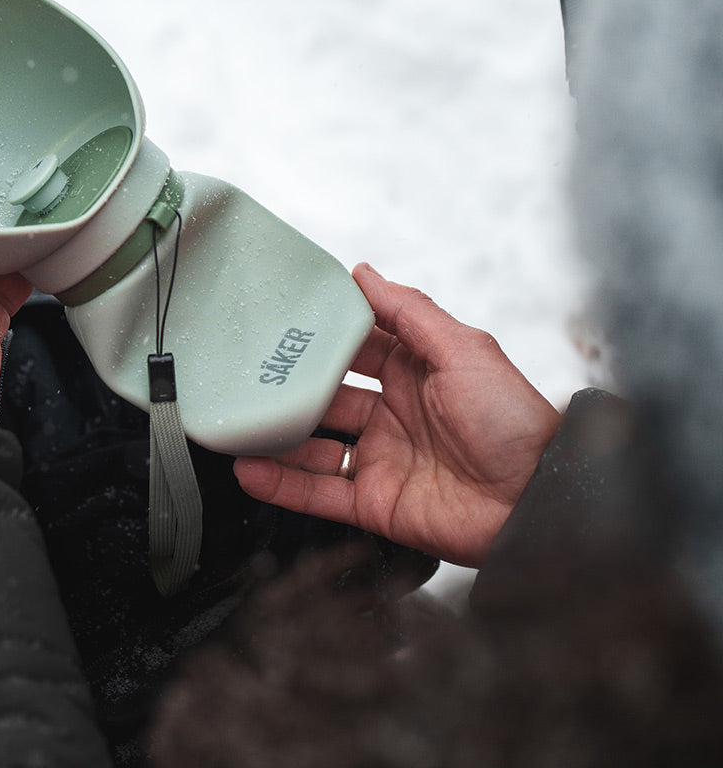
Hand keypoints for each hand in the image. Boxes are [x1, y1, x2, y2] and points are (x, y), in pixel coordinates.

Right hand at [234, 264, 560, 565]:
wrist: (538, 502)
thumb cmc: (515, 421)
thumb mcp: (464, 350)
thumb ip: (409, 311)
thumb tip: (363, 271)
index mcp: (414, 371)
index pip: (355, 347)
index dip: (321, 336)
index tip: (280, 321)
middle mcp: (394, 413)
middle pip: (326, 396)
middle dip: (288, 386)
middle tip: (246, 373)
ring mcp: (382, 459)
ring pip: (314, 445)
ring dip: (276, 436)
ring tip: (236, 423)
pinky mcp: (376, 503)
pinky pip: (320, 493)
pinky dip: (282, 484)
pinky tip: (250, 469)